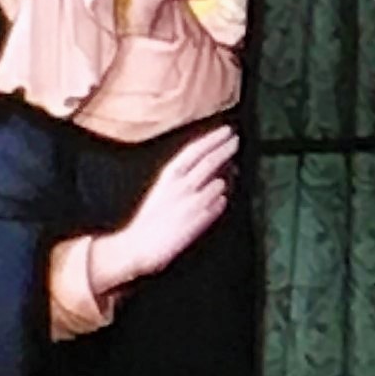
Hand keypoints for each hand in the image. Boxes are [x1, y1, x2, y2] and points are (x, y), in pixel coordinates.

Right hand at [92, 125, 237, 296]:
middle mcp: (183, 186)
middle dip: (226, 148)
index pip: (195, 150)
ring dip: (227, 176)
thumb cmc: (148, 219)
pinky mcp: (203, 219)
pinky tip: (222, 197)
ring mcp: (195, 202)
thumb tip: (207, 169)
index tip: (226, 130)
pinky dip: (222, 198)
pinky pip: (220, 204)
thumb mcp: (161, 190)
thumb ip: (181, 178)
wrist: (139, 244)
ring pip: (220, 182)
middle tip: (236, 140)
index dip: (213, 138)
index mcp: (169, 176)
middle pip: (211, 161)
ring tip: (231, 170)